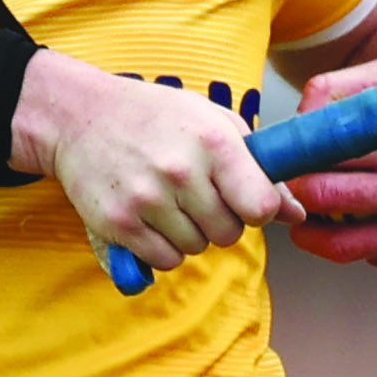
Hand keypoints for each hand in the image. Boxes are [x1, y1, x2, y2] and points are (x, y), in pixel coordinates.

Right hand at [14, 57, 300, 273]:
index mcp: (213, 142)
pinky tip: (150, 217)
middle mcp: (180, 171)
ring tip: (168, 200)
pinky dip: (164, 247)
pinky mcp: (119, 223)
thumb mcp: (213, 124)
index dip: (255, 209)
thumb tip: (297, 214)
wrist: (80, 116)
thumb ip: (258, 168)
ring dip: (190, 233)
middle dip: (220, 220)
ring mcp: (146, 199)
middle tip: (196, 195)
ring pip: (197, 248)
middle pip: (229, 233)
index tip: (240, 198)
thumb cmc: (156, 117)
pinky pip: (165, 260)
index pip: (260, 206)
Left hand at [280, 55, 376, 271]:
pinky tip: (362, 220)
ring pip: (338, 245)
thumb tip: (296, 119)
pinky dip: (358, 241)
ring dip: (310, 231)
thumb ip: (340, 88)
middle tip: (288, 183)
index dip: (292, 153)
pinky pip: (373, 257)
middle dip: (295, 191)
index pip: (321, 151)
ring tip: (307, 214)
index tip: (282, 153)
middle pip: (320, 197)